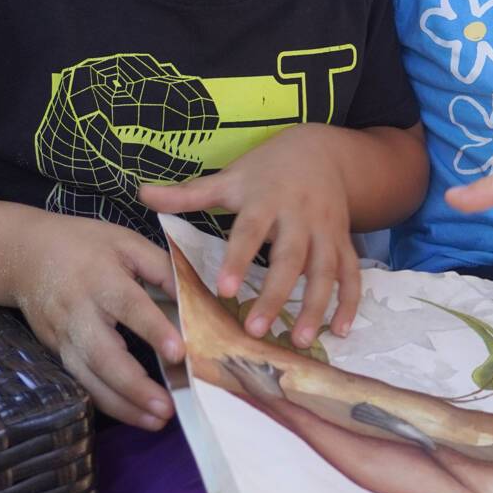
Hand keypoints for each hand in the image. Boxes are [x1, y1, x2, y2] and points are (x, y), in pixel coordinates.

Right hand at [9, 213, 184, 428]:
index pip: (130, 307)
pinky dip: (106, 402)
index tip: (179, 353)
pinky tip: (133, 415)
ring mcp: (64, 336)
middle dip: (135, 386)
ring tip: (156, 421)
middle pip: (104, 355)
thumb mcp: (127, 242)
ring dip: (123, 405)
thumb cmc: (86, 245)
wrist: (25, 255)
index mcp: (102, 279)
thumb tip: (195, 297)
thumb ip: (162, 268)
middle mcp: (79, 312)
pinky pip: (81, 381)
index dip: (154, 330)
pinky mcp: (57, 352)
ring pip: (89, 378)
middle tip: (167, 408)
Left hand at [139, 125, 362, 347]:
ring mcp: (326, 231)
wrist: (322, 152)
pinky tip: (341, 331)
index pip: (251, 230)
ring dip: (315, 306)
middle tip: (255, 330)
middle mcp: (300, 217)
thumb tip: (141, 194)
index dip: (239, 259)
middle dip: (276, 295)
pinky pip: (351, 273)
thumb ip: (188, 194)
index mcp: (267, 200)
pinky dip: (349, 302)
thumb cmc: (267, 170)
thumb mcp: (230, 178)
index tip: (224, 289)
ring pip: (325, 270)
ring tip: (299, 341)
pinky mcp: (343, 242)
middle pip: (291, 258)